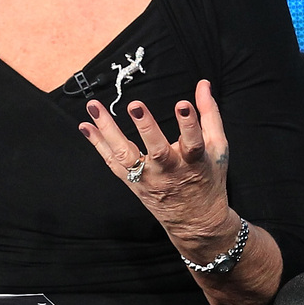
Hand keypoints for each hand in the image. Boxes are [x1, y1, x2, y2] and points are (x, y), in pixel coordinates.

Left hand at [79, 79, 238, 261]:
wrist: (195, 221)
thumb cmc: (207, 177)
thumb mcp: (217, 147)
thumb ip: (209, 114)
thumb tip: (203, 83)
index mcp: (194, 163)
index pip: (193, 143)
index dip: (189, 124)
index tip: (183, 104)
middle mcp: (169, 172)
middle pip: (157, 151)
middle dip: (146, 128)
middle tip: (135, 105)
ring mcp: (147, 179)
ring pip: (125, 156)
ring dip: (108, 130)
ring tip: (94, 106)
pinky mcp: (132, 183)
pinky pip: (111, 162)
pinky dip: (97, 143)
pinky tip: (85, 125)